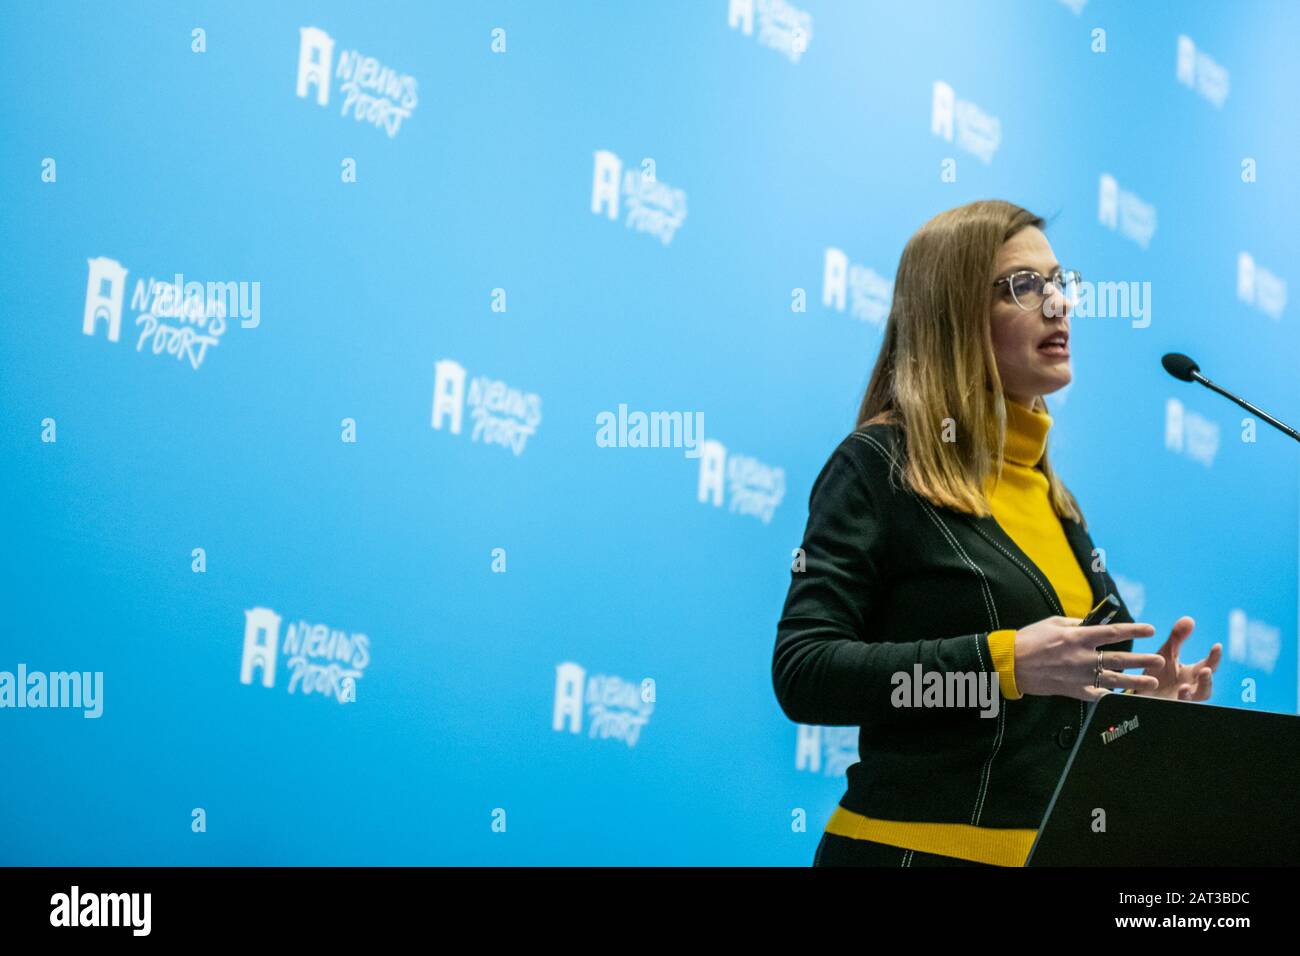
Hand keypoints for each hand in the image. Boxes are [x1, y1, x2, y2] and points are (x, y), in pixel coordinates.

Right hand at [1013, 616, 1163, 700]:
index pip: (1113, 632)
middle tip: (1159, 660)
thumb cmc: (1030, 639)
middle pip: (1119, 659)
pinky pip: (1097, 695)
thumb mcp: (1053, 623)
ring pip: (1114, 680)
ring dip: (1135, 681)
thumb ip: (1076, 624)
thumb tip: (1094, 624)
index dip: (1134, 629)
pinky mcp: (1073, 690)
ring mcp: (1079, 676)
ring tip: (1152, 683)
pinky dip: (1111, 697)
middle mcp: (1082, 657)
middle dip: (1142, 660)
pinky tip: (1124, 698)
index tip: (1150, 629)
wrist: (1011, 663)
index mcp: (1077, 637)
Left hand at [1133, 615, 1220, 700]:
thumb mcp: (1166, 653)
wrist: (1141, 691)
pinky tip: (1171, 694)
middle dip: (1207, 681)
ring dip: (1190, 695)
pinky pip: (1173, 707)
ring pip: (1191, 702)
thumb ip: (1177, 638)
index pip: (1209, 666)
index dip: (1214, 657)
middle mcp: (1189, 688)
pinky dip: (1174, 702)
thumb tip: (1189, 618)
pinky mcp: (1165, 706)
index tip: (1217, 646)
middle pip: (1205, 689)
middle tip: (1205, 670)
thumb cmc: (1158, 672)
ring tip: (1185, 687)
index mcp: (1192, 674)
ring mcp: (1178, 700)